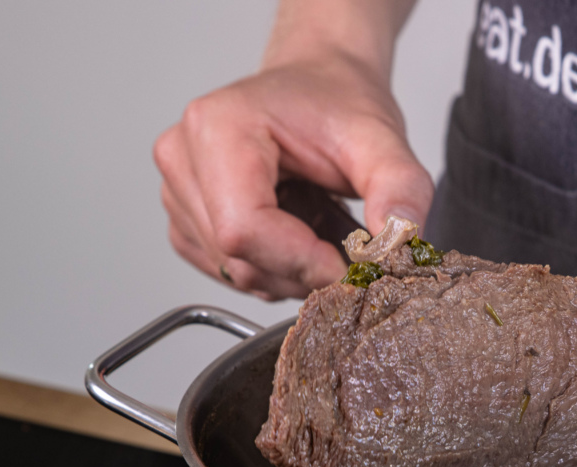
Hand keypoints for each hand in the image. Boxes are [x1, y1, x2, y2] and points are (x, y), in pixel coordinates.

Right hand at [153, 49, 432, 299]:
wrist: (319, 83)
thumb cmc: (337, 102)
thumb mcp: (382, 139)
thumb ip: (400, 188)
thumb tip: (400, 244)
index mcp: (219, 127)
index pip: (243, 229)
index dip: (302, 261)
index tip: (349, 263)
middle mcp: (183, 157)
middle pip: (239, 258)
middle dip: (302, 271)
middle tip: (345, 250)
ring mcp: (177, 190)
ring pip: (235, 273)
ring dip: (290, 273)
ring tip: (320, 230)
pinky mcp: (184, 219)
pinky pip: (228, 272)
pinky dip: (271, 270)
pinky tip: (293, 234)